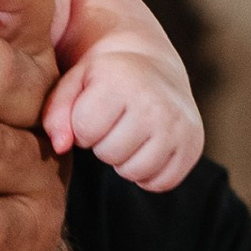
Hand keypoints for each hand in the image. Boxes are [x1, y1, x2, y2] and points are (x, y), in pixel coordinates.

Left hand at [47, 48, 203, 190]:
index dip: (82, 127)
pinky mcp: (194, 145)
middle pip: (109, 153)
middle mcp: (157, 102)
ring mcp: (180, 125)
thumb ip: (56, 112)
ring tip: (128, 134)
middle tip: (113, 123)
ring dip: (124, 160)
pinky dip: (148, 173)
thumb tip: (60, 146)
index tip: (93, 110)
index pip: (84, 130)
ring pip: (135, 172)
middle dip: (103, 143)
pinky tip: (146, 147)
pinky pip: (160, 182)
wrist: (154, 67)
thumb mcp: (75, 82)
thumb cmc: (106, 78)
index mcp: (123, 80)